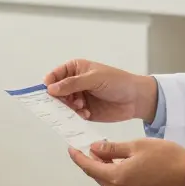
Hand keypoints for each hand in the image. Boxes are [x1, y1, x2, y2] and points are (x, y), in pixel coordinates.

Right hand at [44, 59, 158, 122]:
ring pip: (63, 105)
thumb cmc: (118, 82)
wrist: (136, 99)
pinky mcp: (84, 111)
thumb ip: (72, 83)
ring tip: (82, 107)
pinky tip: (86, 114)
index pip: (55, 75)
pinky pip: (72, 115)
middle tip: (68, 103)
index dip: (49, 83)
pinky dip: (76, 116)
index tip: (48, 92)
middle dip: (60, 99)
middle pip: (56, 92)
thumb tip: (51, 88)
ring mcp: (79, 97)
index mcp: (75, 69)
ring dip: (69, 108)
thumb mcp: (94, 79)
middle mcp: (75, 83)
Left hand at [68, 139, 184, 185]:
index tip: (71, 149)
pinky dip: (114, 175)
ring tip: (103, 153)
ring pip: (108, 182)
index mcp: (118, 177)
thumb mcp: (136, 146)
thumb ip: (112, 148)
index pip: (91, 168)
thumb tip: (95, 149)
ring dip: (103, 169)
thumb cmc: (167, 157)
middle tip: (87, 148)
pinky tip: (118, 164)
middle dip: (91, 163)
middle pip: (98, 177)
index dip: (79, 158)